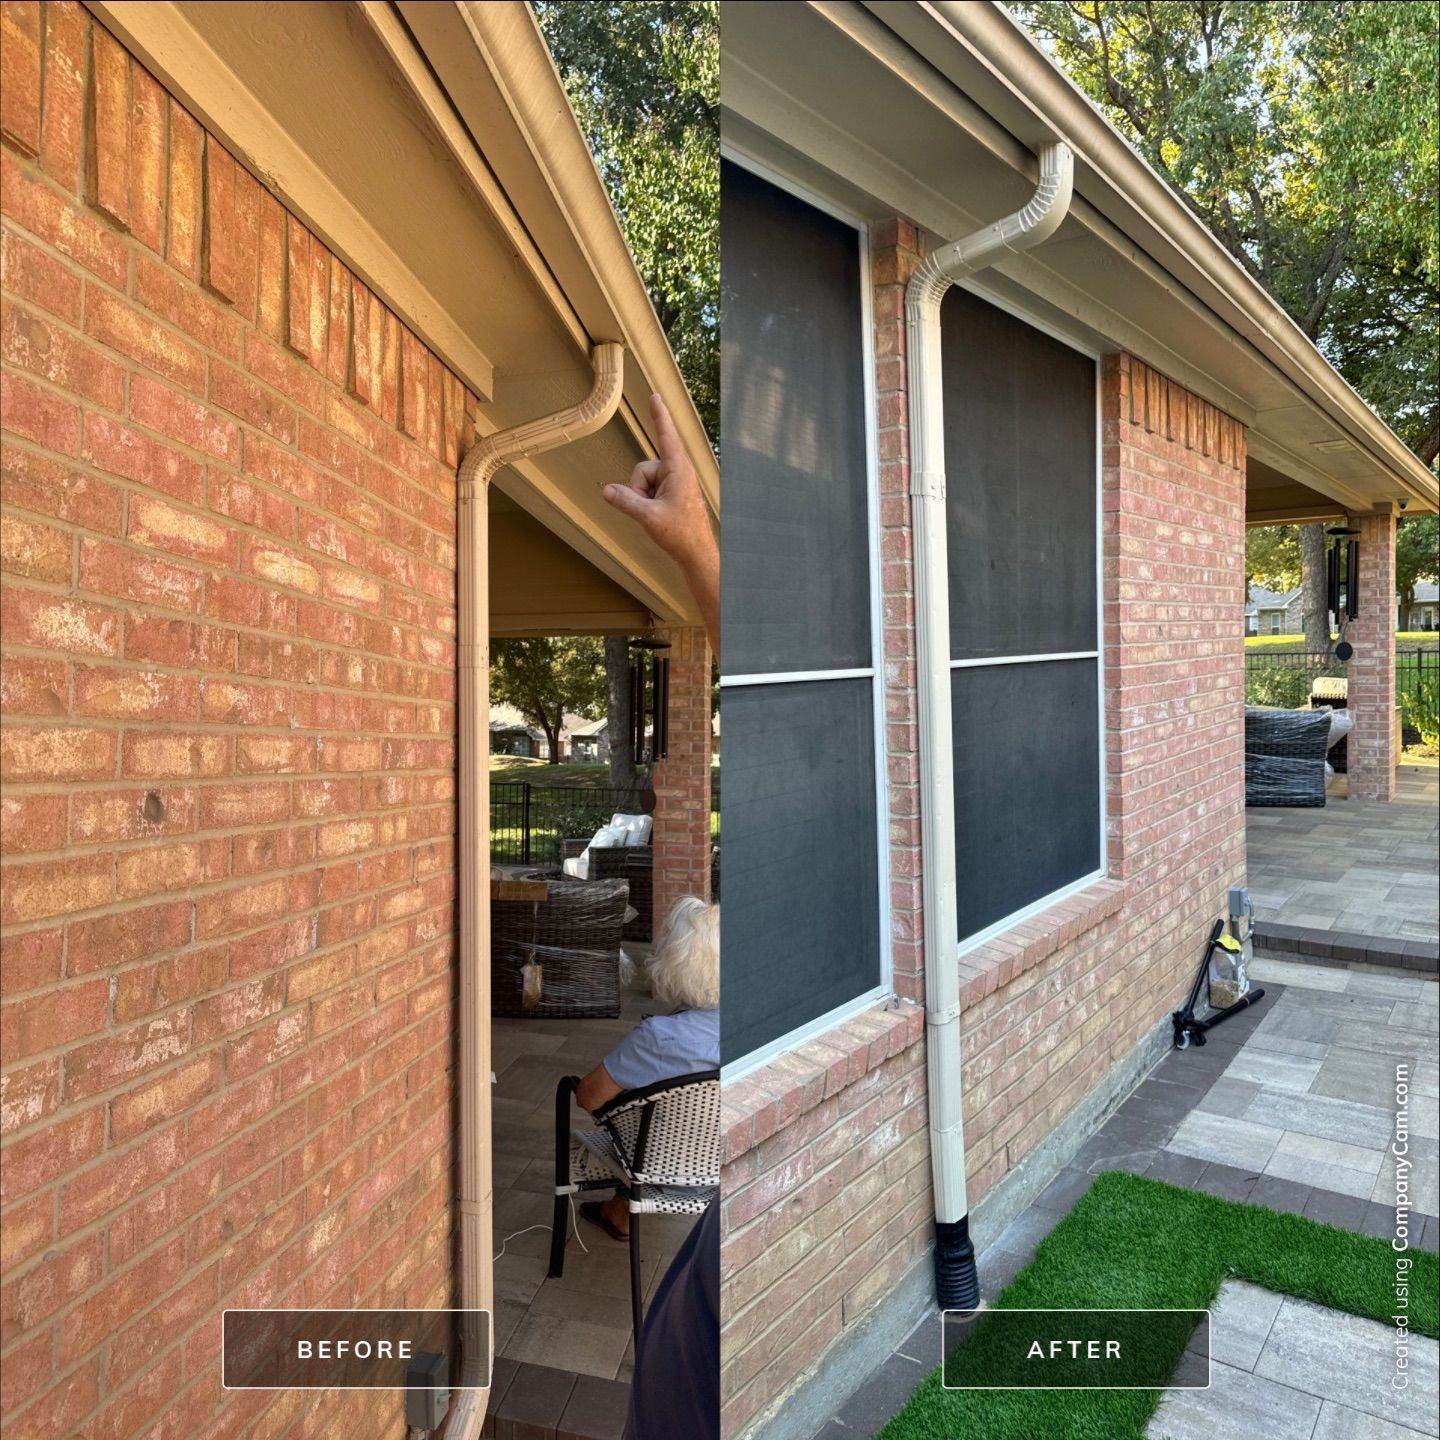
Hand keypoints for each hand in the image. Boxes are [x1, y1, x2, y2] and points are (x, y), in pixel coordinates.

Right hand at [605, 394, 718, 652]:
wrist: (697, 553)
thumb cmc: (680, 533)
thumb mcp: (648, 517)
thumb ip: (625, 501)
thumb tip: (606, 490)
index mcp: (678, 469)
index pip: (665, 435)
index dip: (658, 415)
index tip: (655, 395)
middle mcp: (678, 471)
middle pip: (643, 468)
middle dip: (638, 488)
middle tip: (651, 510)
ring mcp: (676, 482)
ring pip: (644, 482)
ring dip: (643, 498)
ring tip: (658, 515)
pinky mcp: (673, 493)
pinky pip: (650, 491)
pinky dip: (648, 503)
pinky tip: (659, 517)